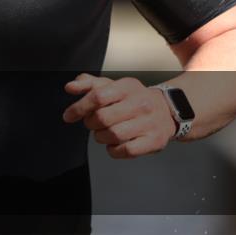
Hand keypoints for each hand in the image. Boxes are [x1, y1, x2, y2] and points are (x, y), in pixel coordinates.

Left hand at [62, 73, 176, 158]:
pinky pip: (126, 151)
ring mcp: (149, 123)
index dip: (79, 107)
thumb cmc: (134, 99)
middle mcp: (140, 103)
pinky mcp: (154, 141)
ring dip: (100, 137)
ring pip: (113, 135)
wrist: (167, 110)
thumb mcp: (113, 86)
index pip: (98, 96)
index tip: (68, 116)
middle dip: (90, 123)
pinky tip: (114, 144)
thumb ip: (89, 84)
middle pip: (103, 118)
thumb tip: (70, 87)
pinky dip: (114, 150)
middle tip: (92, 123)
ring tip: (103, 132)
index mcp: (127, 87)